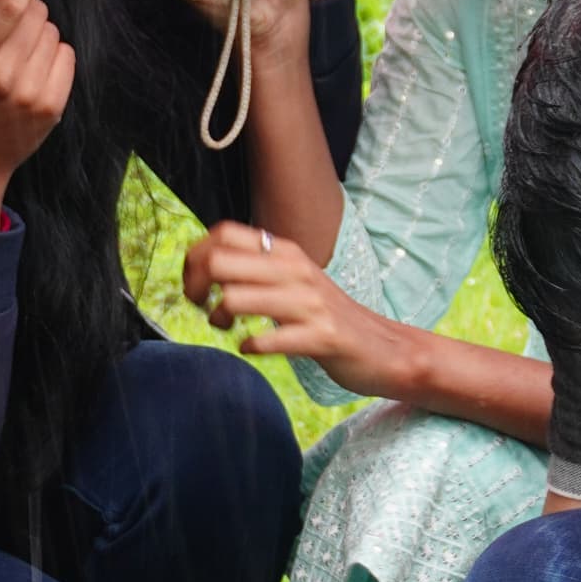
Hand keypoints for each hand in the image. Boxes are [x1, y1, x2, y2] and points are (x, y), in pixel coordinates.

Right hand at [0, 0, 74, 231]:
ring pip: (52, 33)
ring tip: (16, 51)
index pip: (7, 8)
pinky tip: (32, 66)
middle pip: (35, 15)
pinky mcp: (51, 109)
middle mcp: (0, 79)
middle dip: (26, 8)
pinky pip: (67, 55)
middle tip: (12, 20)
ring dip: (38, 32)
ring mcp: (29, 96)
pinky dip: (53, 53)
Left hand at [180, 221, 408, 399]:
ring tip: (226, 328)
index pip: (223, 232)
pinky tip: (252, 348)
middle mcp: (295, 269)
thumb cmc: (327, 316)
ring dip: (218, 318)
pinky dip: (250, 346)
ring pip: (234, 298)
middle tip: (201, 307)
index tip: (195, 283)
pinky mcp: (321, 336)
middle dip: (195, 287)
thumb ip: (257, 268)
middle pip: (218, 261)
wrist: (385, 348)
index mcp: (286, 251)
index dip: (195, 257)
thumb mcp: (293, 279)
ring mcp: (309, 303)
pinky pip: (266, 340)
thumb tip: (207, 262)